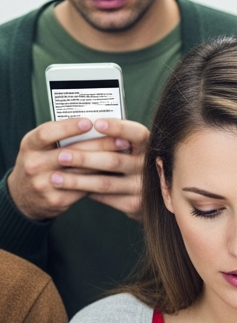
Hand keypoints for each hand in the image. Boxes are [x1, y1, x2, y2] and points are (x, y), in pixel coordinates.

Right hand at [8, 118, 146, 220]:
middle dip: (99, 145)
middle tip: (121, 139)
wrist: (25, 196)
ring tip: (124, 155)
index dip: (68, 127)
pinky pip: (84, 188)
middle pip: (70, 153)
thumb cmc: (40, 163)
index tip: (90, 122)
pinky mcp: (56, 200)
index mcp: (30, 145)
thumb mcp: (41, 146)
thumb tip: (96, 123)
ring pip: (81, 172)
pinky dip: (101, 179)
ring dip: (105, 163)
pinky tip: (115, 173)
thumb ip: (60, 136)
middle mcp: (33, 164)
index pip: (47, 133)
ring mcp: (43, 184)